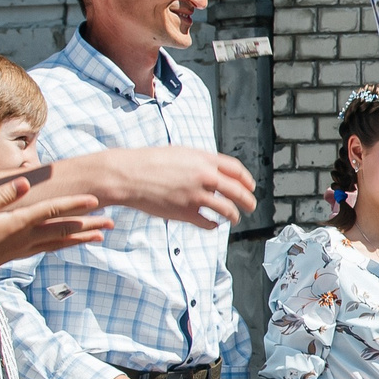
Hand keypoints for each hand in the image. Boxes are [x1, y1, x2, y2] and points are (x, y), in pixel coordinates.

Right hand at [0, 179, 108, 282]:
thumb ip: (2, 195)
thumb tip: (26, 184)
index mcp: (17, 224)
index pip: (52, 211)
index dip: (74, 204)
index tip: (96, 201)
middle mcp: (24, 239)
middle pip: (63, 229)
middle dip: (88, 224)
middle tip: (111, 222)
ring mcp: (20, 250)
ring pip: (58, 243)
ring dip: (80, 237)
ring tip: (100, 237)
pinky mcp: (13, 257)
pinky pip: (45, 249)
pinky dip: (61, 245)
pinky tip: (67, 244)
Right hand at [81, 146, 257, 228]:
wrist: (127, 175)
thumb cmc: (149, 162)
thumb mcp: (180, 153)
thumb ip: (200, 161)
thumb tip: (216, 170)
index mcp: (204, 160)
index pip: (236, 170)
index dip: (247, 180)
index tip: (250, 186)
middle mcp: (204, 177)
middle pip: (238, 191)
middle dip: (248, 201)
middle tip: (251, 206)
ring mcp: (196, 196)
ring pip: (228, 210)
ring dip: (234, 216)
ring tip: (234, 218)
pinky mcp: (185, 212)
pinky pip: (209, 223)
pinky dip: (214, 225)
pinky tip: (213, 224)